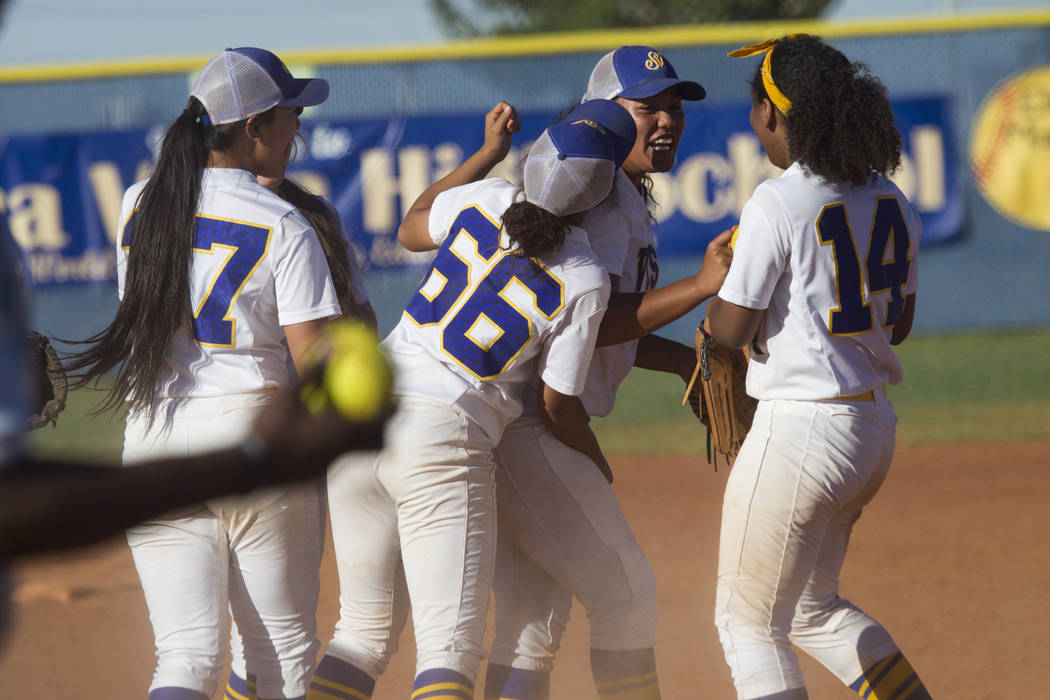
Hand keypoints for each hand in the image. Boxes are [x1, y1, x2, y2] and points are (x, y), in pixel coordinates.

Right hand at [247, 369, 390, 486]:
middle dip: (386, 427)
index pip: (379, 422)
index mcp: (340, 432)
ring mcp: (331, 465)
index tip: (399, 397)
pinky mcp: (318, 473)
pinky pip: (340, 456)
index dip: (393, 410)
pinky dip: (344, 444)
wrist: (251, 469)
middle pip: (377, 442)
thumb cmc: (269, 429)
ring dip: (365, 438)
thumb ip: (313, 373)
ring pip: (359, 452)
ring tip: (363, 422)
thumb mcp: (289, 397)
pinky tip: (332, 434)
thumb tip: (331, 346)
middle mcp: (341, 451)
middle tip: (388, 410)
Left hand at [481, 101, 520, 163]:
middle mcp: (498, 117)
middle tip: (509, 128)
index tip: (509, 119)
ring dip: (516, 123)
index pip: (503, 104)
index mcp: (492, 115)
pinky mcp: (508, 127)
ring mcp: (503, 122)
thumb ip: (504, 118)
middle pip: (511, 110)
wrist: (495, 154)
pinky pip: (516, 122)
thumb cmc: (494, 143)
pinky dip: (517, 127)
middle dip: (513, 118)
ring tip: (510, 131)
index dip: (509, 110)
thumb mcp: (498, 129)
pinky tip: (513, 133)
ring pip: (515, 116)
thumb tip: (510, 108)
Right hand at [696, 228, 733, 297]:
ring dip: (737, 261)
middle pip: (736, 246)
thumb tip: (736, 229)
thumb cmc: (712, 268)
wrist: (702, 284)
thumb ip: (725, 243)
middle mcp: (716, 251)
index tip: (735, 243)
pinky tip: (728, 273)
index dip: (735, 236)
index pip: (729, 233)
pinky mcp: (726, 269)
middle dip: (735, 252)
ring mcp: (721, 260)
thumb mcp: (714, 253)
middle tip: (725, 261)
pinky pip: (738, 265)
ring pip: (738, 256)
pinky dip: (737, 268)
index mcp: (712, 245)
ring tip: (726, 269)